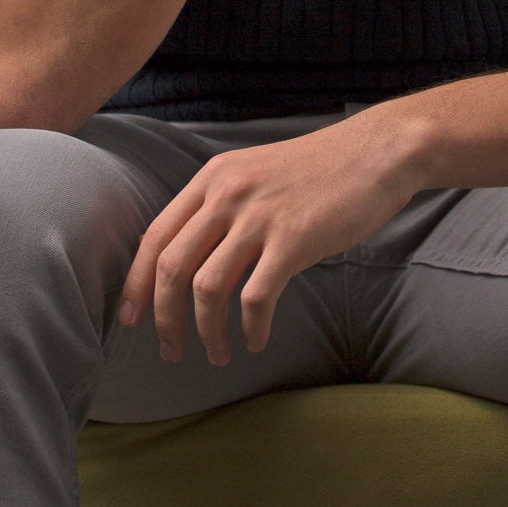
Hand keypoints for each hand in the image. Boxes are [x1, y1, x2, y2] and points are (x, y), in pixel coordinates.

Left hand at [115, 114, 425, 365]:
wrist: (377, 152)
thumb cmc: (321, 170)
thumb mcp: (256, 173)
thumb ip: (222, 205)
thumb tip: (193, 257)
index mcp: (212, 178)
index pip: (155, 236)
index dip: (137, 283)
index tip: (130, 319)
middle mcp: (227, 194)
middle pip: (172, 267)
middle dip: (164, 318)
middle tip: (170, 350)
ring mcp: (259, 217)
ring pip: (207, 288)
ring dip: (206, 332)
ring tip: (217, 354)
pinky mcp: (293, 240)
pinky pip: (255, 298)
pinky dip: (250, 328)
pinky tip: (256, 341)